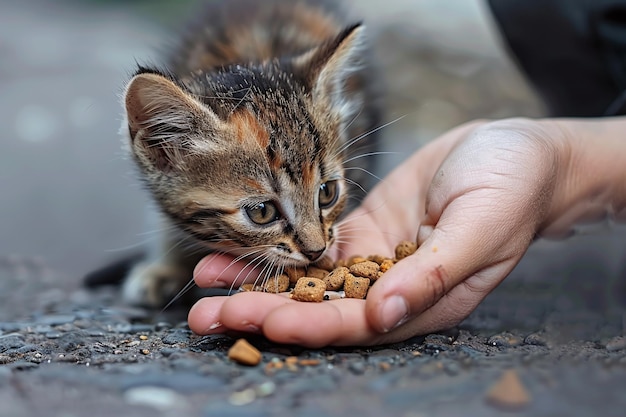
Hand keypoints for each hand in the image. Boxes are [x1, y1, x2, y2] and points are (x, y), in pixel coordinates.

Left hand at [188, 117, 624, 346]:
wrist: (512, 150)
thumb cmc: (512, 186)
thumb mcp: (481, 226)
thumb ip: (434, 273)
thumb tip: (386, 312)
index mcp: (425, 300)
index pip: (359, 322)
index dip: (311, 323)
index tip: (263, 320)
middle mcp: (392, 288)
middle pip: (321, 308)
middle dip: (264, 312)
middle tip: (208, 317)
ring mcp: (373, 259)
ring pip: (307, 280)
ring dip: (258, 282)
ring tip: (205, 286)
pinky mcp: (361, 231)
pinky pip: (311, 246)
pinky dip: (276, 249)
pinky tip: (235, 249)